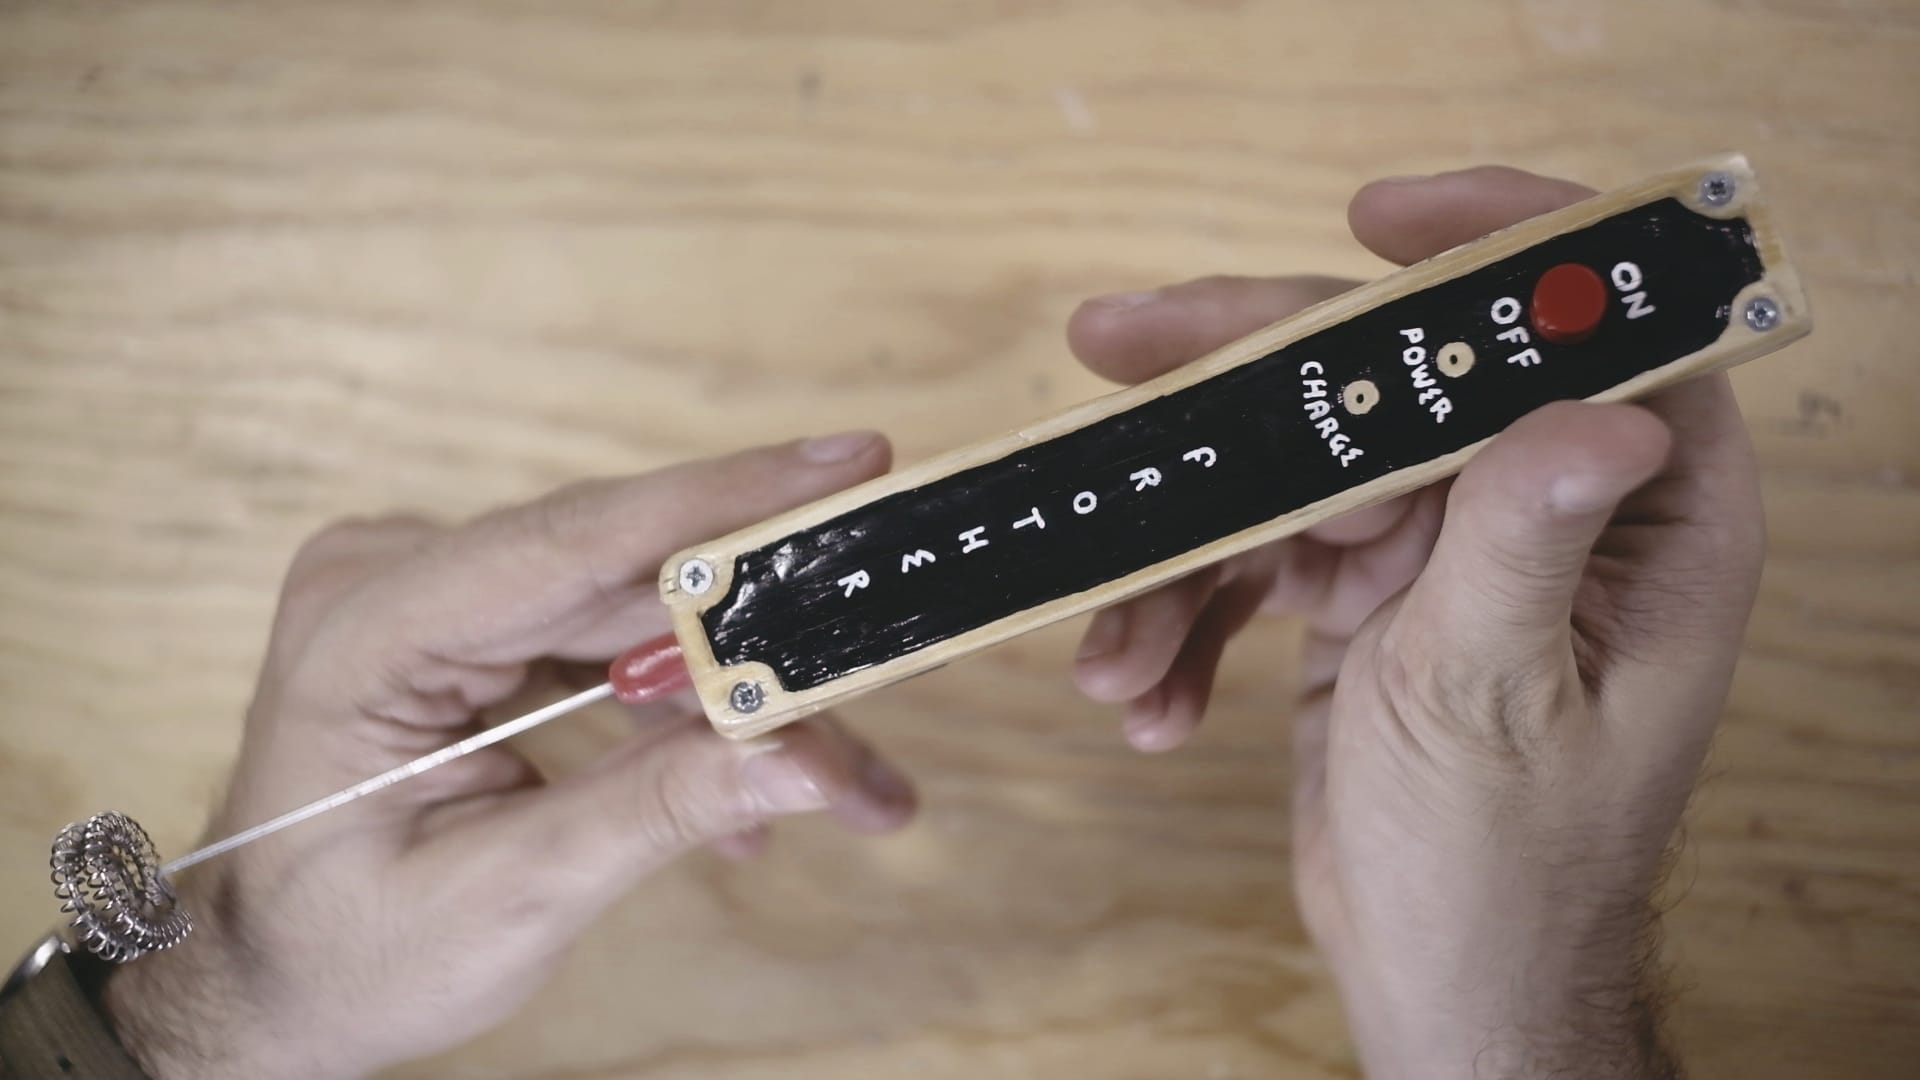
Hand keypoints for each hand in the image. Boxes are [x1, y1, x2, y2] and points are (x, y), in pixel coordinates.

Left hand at [101, 433, 918, 1079]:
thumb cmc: (345, 949)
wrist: (267, 974)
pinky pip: (614, 638)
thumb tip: (808, 757)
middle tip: (892, 657)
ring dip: (741, 686)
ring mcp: (438, 594)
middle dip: (766, 634)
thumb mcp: (508, 896)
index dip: (722, 501)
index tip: (848, 462)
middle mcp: (399, 580)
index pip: (573, 541)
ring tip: (843, 770)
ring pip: (638, 609)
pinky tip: (744, 775)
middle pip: (627, 574)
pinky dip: (688, 704)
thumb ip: (658, 812)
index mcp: (366, 634)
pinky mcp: (479, 623)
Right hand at [1067, 168, 1764, 1076]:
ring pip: (1296, 475)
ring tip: (1113, 650)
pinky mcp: (1363, 601)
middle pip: (1391, 385)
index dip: (1488, 250)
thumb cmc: (1508, 866)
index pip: (1583, 331)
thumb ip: (1525, 537)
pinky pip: (1257, 562)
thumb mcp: (1501, 693)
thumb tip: (1600, 410)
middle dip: (1246, 388)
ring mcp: (1442, 553)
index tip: (1368, 217)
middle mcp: (1540, 511)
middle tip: (1118, 347)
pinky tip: (1147, 696)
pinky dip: (1190, 617)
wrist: (1438, 979)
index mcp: (1636, 518)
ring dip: (1186, 551)